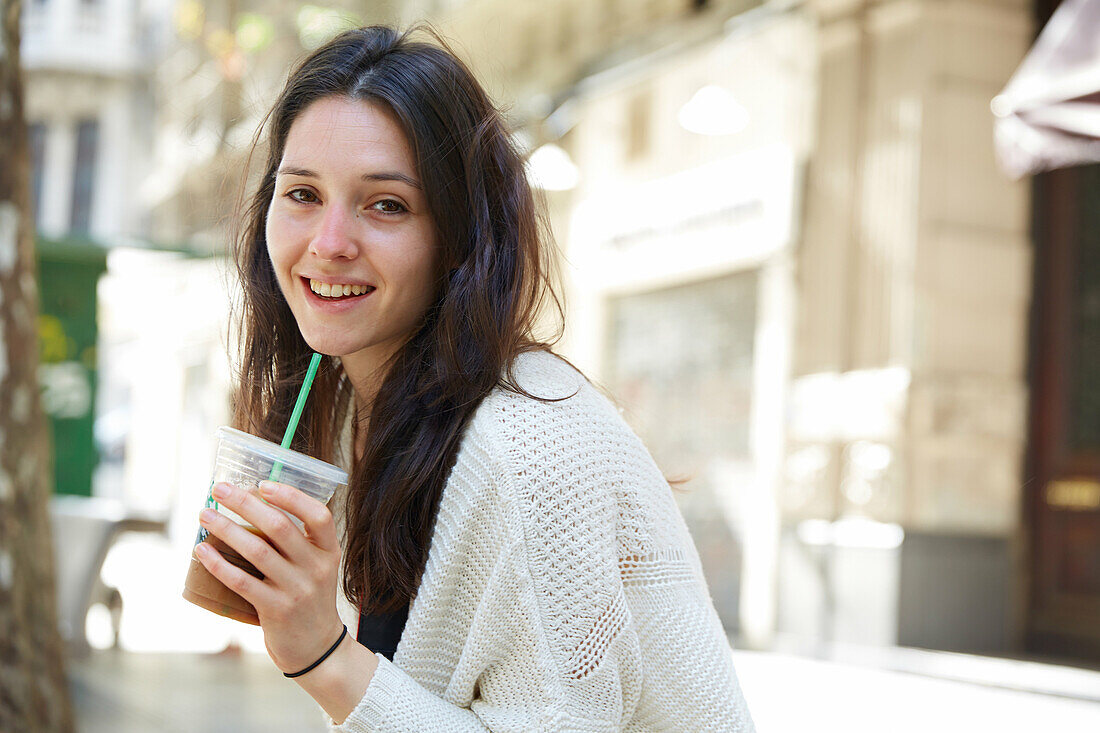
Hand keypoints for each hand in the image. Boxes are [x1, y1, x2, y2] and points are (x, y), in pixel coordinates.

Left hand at [194, 480, 344, 674]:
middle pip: (279, 527)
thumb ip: (297, 542)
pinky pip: (242, 581)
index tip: (262, 484)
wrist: (317, 648)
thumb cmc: (309, 598)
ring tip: (204, 514)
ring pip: (257, 550)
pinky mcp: (276, 610)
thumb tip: (253, 505)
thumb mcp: (317, 567)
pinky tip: (202, 551)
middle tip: (220, 488)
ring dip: (226, 529)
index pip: (318, 515)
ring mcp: (297, 590)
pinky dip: (218, 564)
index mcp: (329, 551)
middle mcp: (316, 568)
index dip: (291, 496)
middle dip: (245, 503)